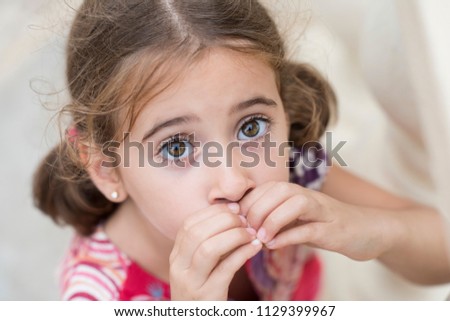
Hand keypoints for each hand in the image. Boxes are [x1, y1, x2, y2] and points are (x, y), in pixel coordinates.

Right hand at [169, 203, 262, 299]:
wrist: (196, 320)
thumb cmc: (204, 290)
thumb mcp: (200, 266)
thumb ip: (211, 243)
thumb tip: (234, 214)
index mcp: (176, 256)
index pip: (189, 224)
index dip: (213, 212)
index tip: (234, 208)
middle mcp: (178, 267)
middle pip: (197, 233)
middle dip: (225, 221)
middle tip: (246, 220)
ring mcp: (191, 283)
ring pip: (209, 249)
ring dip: (234, 236)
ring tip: (251, 233)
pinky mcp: (207, 296)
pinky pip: (225, 269)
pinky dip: (242, 254)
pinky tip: (255, 247)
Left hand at [240, 181, 390, 260]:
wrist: (369, 230)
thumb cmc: (328, 226)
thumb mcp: (299, 221)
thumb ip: (277, 220)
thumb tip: (248, 229)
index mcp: (298, 193)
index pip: (267, 188)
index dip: (248, 202)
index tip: (236, 220)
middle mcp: (309, 197)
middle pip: (278, 191)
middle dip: (256, 210)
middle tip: (247, 230)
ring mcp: (324, 212)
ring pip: (295, 203)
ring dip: (272, 220)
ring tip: (260, 238)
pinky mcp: (334, 230)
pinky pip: (309, 229)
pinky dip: (289, 237)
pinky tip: (274, 246)